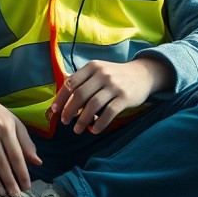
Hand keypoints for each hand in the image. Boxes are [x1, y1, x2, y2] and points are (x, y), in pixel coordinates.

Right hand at [0, 84, 42, 196]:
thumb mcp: (14, 123)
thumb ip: (26, 142)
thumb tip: (37, 162)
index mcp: (7, 127)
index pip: (16, 155)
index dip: (22, 173)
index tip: (26, 187)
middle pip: (2, 163)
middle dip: (10, 182)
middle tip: (15, 195)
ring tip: (2, 193)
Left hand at [49, 58, 172, 134]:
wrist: (142, 74)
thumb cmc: (115, 76)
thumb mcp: (98, 71)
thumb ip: (83, 81)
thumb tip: (62, 100)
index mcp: (92, 66)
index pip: (70, 83)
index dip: (61, 98)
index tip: (55, 111)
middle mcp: (102, 74)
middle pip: (79, 95)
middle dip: (69, 111)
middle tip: (65, 122)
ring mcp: (114, 85)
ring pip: (92, 105)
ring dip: (82, 120)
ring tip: (77, 129)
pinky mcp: (125, 97)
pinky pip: (108, 113)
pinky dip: (99, 124)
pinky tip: (94, 130)